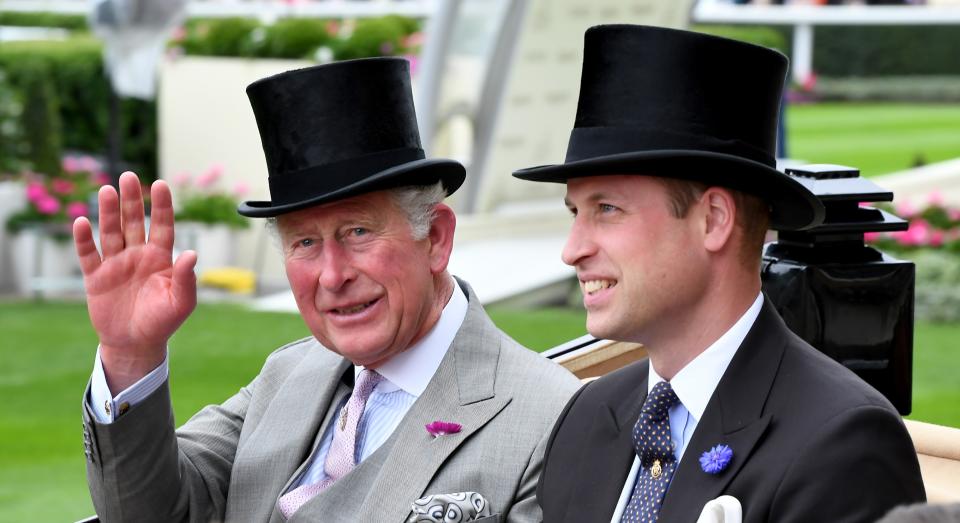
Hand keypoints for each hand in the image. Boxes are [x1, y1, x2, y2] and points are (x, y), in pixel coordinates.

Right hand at [73, 172, 196, 392]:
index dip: (161, 206)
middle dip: (132, 200)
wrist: (136, 344)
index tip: (160, 184)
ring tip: (107, 190)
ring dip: (108, 212)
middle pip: (134, 222)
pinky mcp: (95, 277)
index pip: (162, 226)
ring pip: (111, 232)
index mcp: (160, 258)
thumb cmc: (163, 322)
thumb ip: (186, 278)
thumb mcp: (181, 302)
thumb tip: (192, 253)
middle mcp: (137, 255)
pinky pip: (88, 254)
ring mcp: (115, 264)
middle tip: (128, 176)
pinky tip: (82, 222)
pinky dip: (83, 239)